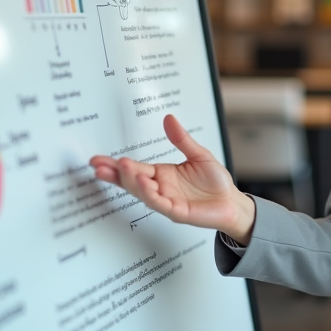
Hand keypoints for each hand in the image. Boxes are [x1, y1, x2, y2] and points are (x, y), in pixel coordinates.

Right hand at [89, 114, 255, 241]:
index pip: (135, 168)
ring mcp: (167, 201)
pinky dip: (151, 194)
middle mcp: (161, 188)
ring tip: (122, 168)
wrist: (232, 202)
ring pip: (143, 192)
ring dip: (131, 181)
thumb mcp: (198, 154)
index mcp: (162, 174)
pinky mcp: (177, 212)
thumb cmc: (215, 182)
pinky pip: (160, 203)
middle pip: (132, 181)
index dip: (117, 164)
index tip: (98, 159)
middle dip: (114, 174)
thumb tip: (169, 118)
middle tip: (98, 165)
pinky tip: (145, 183)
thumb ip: (181, 139)